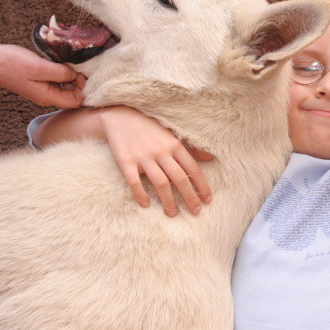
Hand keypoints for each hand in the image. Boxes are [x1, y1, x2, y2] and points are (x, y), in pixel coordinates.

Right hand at [0, 43, 84, 107]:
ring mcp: (41, 88)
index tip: (79, 71)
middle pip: (72, 94)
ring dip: (71, 75)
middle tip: (78, 64)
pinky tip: (59, 60)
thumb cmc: (11, 64)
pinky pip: (56, 79)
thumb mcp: (39, 67)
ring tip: (70, 61)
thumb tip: (76, 75)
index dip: (83, 88)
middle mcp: (46, 96)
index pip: (76, 101)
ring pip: (65, 86)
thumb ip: (60, 73)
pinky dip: (61, 71)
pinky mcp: (37, 79)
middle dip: (79, 81)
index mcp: (48, 97)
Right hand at [97, 106, 212, 214]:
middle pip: (179, 179)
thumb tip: (210, 158)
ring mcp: (143, 157)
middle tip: (196, 212)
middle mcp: (161, 151)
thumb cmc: (150, 128)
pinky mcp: (126, 161)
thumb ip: (191, 148)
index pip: (193, 169)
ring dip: (168, 201)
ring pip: (160, 183)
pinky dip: (141, 195)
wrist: (120, 117)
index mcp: (174, 145)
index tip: (208, 200)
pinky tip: (147, 204)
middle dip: (190, 197)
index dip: (202, 186)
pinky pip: (134, 182)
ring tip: (173, 213)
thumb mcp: (172, 134)